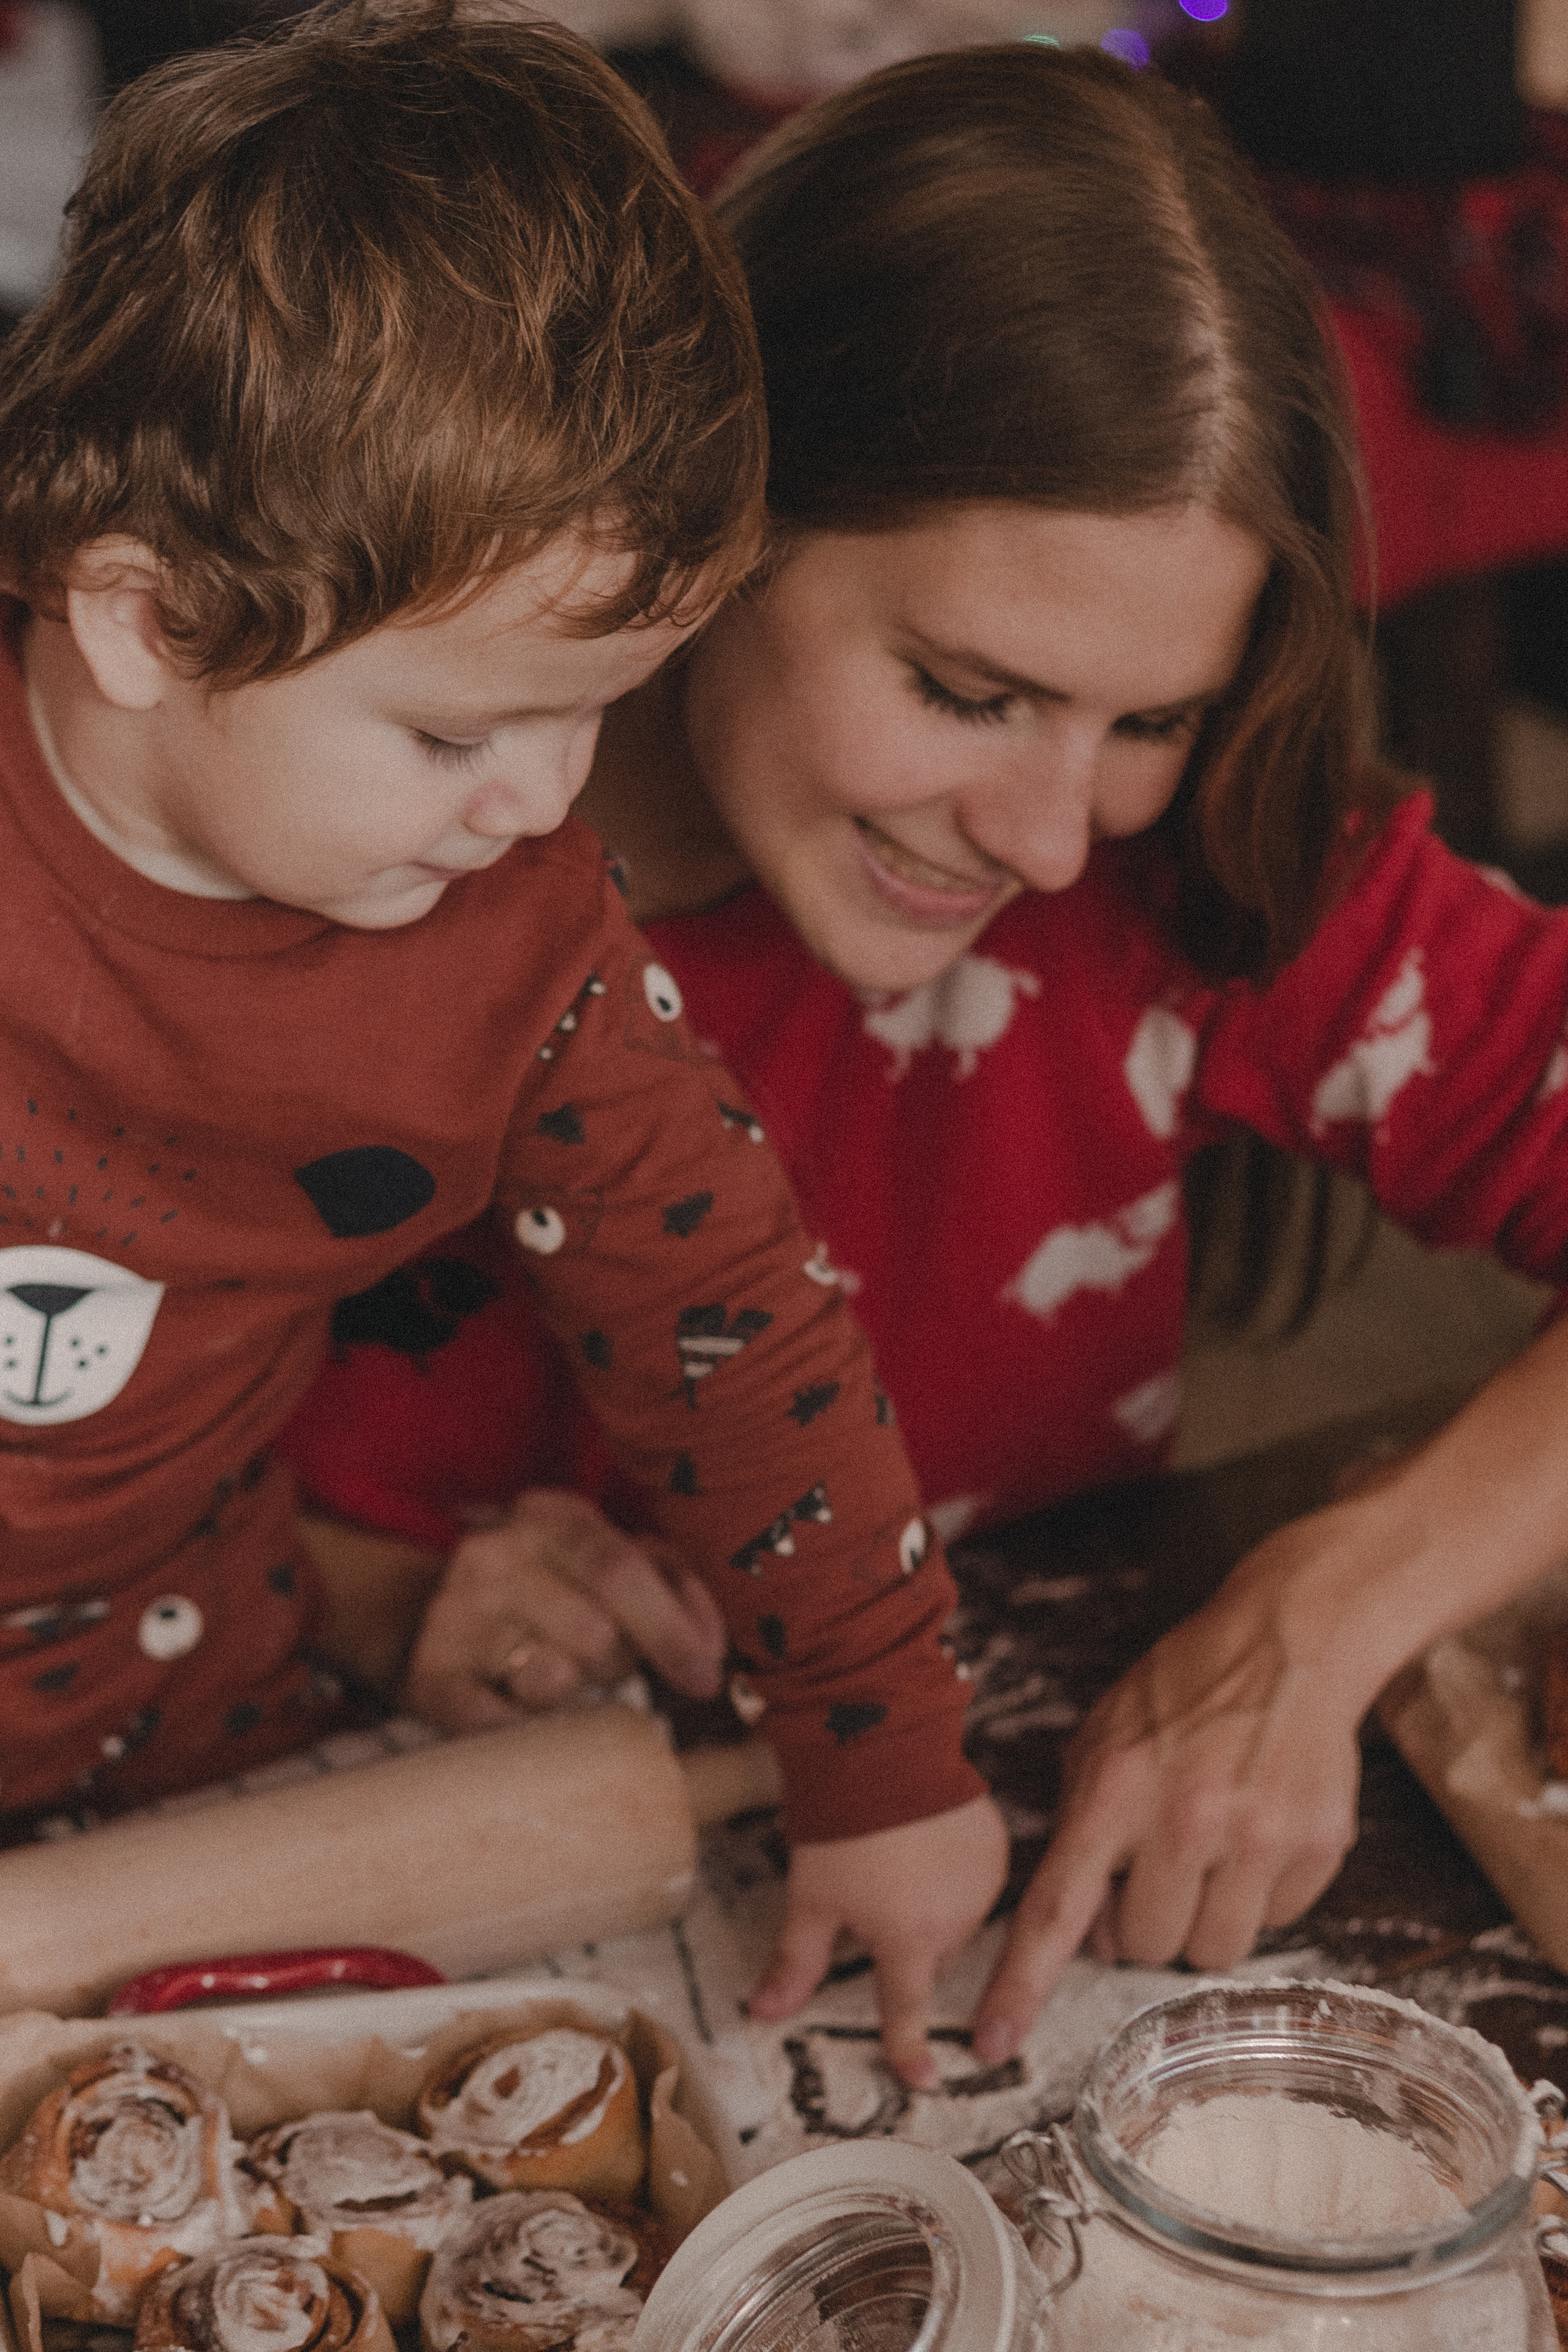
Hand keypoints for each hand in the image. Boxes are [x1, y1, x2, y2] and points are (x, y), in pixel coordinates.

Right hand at [402, 1489, 726, 1731]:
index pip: (621, 1569)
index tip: (706, 1676)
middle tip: (608, 1662)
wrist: (432, 1611)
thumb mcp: (611, 1560)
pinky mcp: (430, 1675)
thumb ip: (673, 1584)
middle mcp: (494, 1553)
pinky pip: (498, 1725)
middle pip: (596, 1635)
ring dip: (573, 1693)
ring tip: (555, 1670)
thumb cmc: (553, 1589)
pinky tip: (522, 1709)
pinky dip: (525, 1729)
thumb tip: (709, 1646)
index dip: (672, 1630)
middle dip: (622, 1663)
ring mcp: (454, 1613)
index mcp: (550, 1515)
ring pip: (553, 1682)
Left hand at [747, 1794, 1009, 2087]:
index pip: (906, 2007)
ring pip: (955, 1921)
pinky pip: (975, 1880)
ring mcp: (982, 1881)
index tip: (921, 2081)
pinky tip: (925, 1844)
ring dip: (931, 1911)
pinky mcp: (995, 1845)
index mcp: (910, 1940)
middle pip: (928, 1957)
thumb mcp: (811, 1899)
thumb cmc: (842, 1827)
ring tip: (897, 1864)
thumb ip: (793, 1961)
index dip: (908, 2047)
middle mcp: (956, 1919)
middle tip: (872, 1904)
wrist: (884, 1747)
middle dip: (904, 1945)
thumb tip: (763, 2013)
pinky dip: (953, 1875)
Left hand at [970, 1544, 1363, 2062]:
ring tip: (1209, 1853)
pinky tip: (1258, 1834)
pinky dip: (1259, 1897)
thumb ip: (1082, 1828)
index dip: (1019, 1984)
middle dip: (1138, 1924)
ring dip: (1201, 1920)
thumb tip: (1083, 1931)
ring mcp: (1256, 1837)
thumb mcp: (1104, 1738)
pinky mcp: (1316, 1848)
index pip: (1056, 1907)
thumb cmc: (1185, 1691)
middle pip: (1140, 1947)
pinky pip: (1274, 1924)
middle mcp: (1185, 1819)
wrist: (1290, 1643)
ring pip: (1210, 1953)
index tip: (990, 2043)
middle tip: (1155, 1869)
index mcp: (1116, 1788)